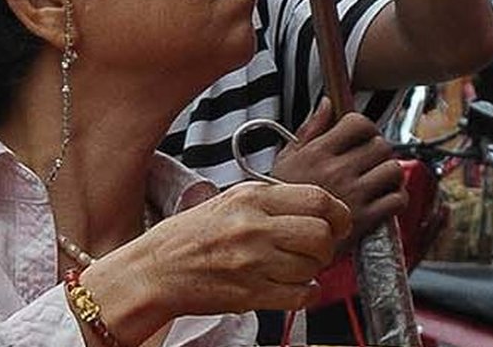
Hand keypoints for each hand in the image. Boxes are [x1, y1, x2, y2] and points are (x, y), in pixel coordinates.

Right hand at [108, 181, 350, 318]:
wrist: (153, 271)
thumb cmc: (188, 237)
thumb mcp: (229, 201)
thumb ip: (271, 202)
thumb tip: (317, 208)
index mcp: (251, 197)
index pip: (317, 199)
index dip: (338, 214)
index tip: (338, 223)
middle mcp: (254, 226)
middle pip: (321, 234)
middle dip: (327, 246)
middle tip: (317, 250)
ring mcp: (252, 261)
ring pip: (312, 267)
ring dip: (313, 271)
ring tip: (295, 268)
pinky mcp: (250, 293)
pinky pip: (300, 295)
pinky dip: (306, 294)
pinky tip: (295, 288)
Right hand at [272, 98, 407, 249]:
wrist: (278, 240)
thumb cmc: (281, 199)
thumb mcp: (286, 159)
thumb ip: (310, 129)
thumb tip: (327, 104)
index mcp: (318, 153)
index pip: (358, 124)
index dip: (366, 127)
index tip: (363, 135)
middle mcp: (337, 171)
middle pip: (381, 146)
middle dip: (380, 150)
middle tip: (372, 160)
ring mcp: (352, 195)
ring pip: (393, 170)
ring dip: (391, 173)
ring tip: (380, 179)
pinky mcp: (364, 219)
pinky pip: (397, 199)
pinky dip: (397, 198)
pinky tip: (384, 199)